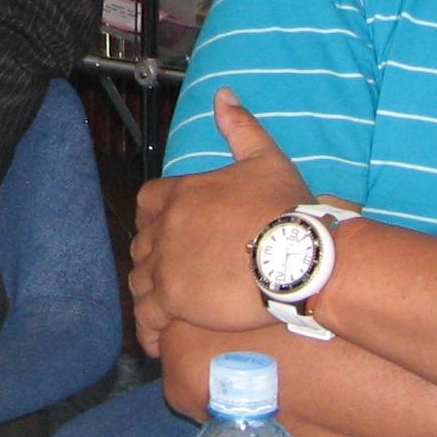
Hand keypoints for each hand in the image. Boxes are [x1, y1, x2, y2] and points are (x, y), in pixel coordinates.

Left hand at [128, 89, 308, 351]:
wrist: (296, 255)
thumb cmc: (285, 207)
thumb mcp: (264, 158)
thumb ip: (239, 126)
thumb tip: (222, 94)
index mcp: (181, 193)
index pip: (147, 202)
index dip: (154, 218)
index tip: (167, 232)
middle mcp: (164, 227)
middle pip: (141, 244)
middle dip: (152, 258)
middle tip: (171, 275)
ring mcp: (164, 265)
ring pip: (140, 281)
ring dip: (149, 294)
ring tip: (162, 310)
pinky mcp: (172, 301)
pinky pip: (147, 317)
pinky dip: (148, 330)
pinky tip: (155, 342)